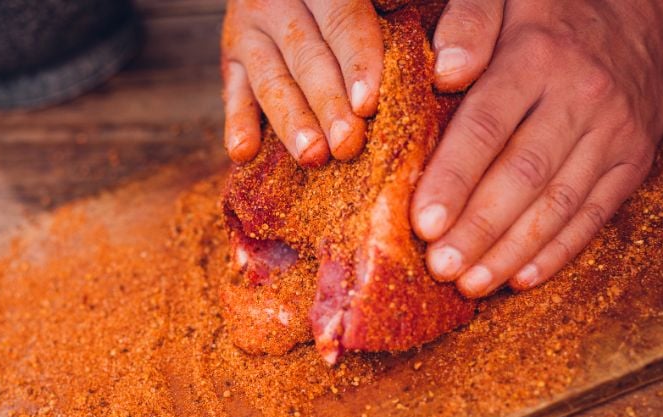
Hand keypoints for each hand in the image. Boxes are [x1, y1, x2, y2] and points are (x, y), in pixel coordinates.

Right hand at [221, 0, 382, 165]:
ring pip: (271, 81)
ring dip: (291, 122)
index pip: (342, 22)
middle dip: (328, 105)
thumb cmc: (347, 3)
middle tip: (346, 145)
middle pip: (307, 58)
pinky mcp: (230, 57)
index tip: (367, 105)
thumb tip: (432, 72)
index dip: (357, 63)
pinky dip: (237, 122)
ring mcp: (248, 31)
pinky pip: (234, 93)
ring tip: (311, 156)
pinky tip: (242, 153)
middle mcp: (278, 3)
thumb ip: (393, 15)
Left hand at [410, 0, 662, 297]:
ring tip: (470, 284)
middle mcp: (582, 97)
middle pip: (522, 175)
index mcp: (537, 57)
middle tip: (439, 267)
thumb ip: (469, 22)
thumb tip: (446, 72)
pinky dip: (558, 251)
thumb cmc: (548, 10)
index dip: (453, 179)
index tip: (422, 223)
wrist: (638, 8)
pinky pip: (597, 213)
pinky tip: (521, 278)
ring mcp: (616, 131)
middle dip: (477, 229)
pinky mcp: (636, 157)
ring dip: (511, 251)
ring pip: (558, 203)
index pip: (487, 127)